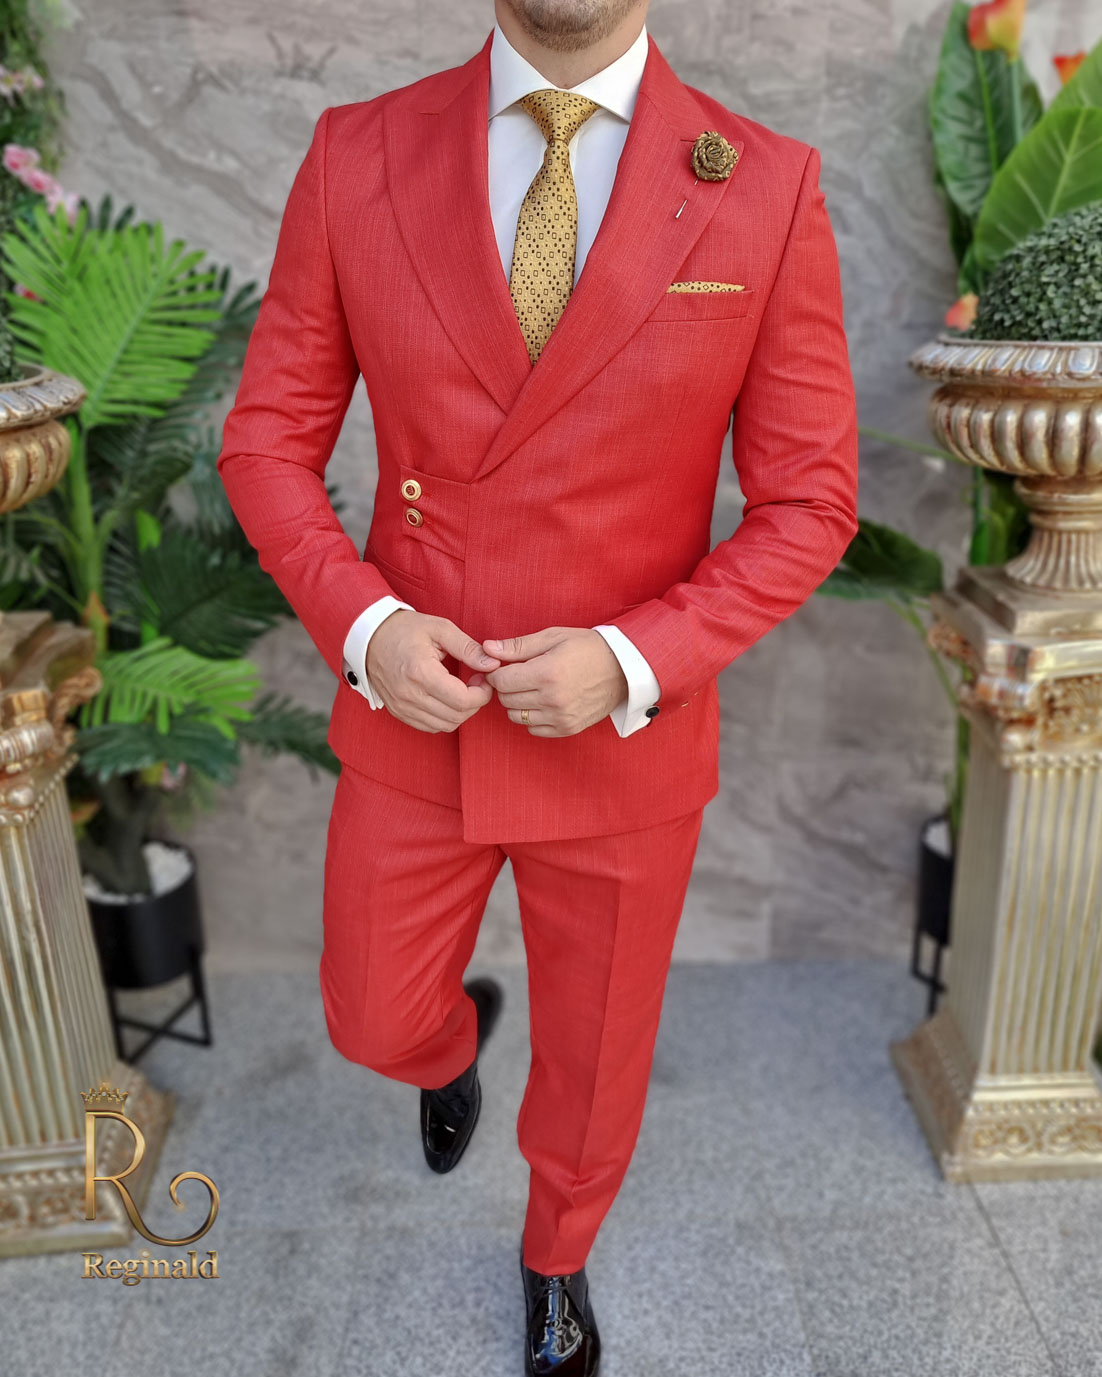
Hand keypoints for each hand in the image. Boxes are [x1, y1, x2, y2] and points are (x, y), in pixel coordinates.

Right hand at [367, 609, 501, 732]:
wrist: (369, 637)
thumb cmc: (405, 629)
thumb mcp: (440, 629)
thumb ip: (468, 648)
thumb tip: (492, 665)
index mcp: (420, 672)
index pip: (462, 700)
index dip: (482, 694)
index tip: (484, 678)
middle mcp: (409, 695)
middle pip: (456, 716)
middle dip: (475, 703)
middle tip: (476, 683)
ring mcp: (402, 706)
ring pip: (445, 725)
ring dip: (461, 712)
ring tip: (462, 690)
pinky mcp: (398, 712)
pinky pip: (430, 727)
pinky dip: (445, 718)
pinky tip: (447, 698)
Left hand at [481, 627, 628, 736]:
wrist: (623, 668)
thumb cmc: (587, 648)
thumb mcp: (553, 637)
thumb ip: (518, 646)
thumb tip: (487, 648)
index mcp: (546, 672)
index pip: (500, 681)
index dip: (497, 672)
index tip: (505, 667)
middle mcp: (552, 699)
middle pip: (506, 699)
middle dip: (507, 687)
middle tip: (520, 675)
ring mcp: (561, 717)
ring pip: (516, 716)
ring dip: (518, 703)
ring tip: (533, 688)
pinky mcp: (568, 728)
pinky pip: (533, 729)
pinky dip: (532, 717)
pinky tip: (543, 702)